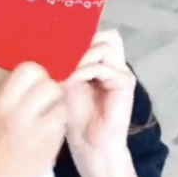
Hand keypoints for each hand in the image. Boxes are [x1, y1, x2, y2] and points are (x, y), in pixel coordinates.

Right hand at [0, 62, 66, 176]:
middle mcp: (18, 115)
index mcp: (2, 104)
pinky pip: (63, 125)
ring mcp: (36, 132)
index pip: (29, 69)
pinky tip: (48, 133)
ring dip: (58, 108)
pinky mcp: (49, 146)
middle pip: (49, 84)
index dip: (38, 73)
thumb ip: (14, 94)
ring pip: (61, 103)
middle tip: (45, 102)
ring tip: (47, 118)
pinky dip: (59, 127)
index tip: (37, 82)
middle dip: (51, 90)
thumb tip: (38, 72)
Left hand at [63, 30, 135, 164]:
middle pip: (103, 34)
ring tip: (65, 69)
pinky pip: (104, 66)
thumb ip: (65, 62)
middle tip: (60, 54)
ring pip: (105, 44)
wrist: (90, 143)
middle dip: (80, 42)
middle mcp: (112, 62)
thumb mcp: (64, 82)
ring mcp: (121, 70)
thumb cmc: (74, 115)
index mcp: (99, 60)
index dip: (77, 35)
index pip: (94, 33)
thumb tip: (52, 41)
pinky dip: (85, 70)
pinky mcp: (125, 81)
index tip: (54, 41)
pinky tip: (72, 80)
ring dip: (82, 54)